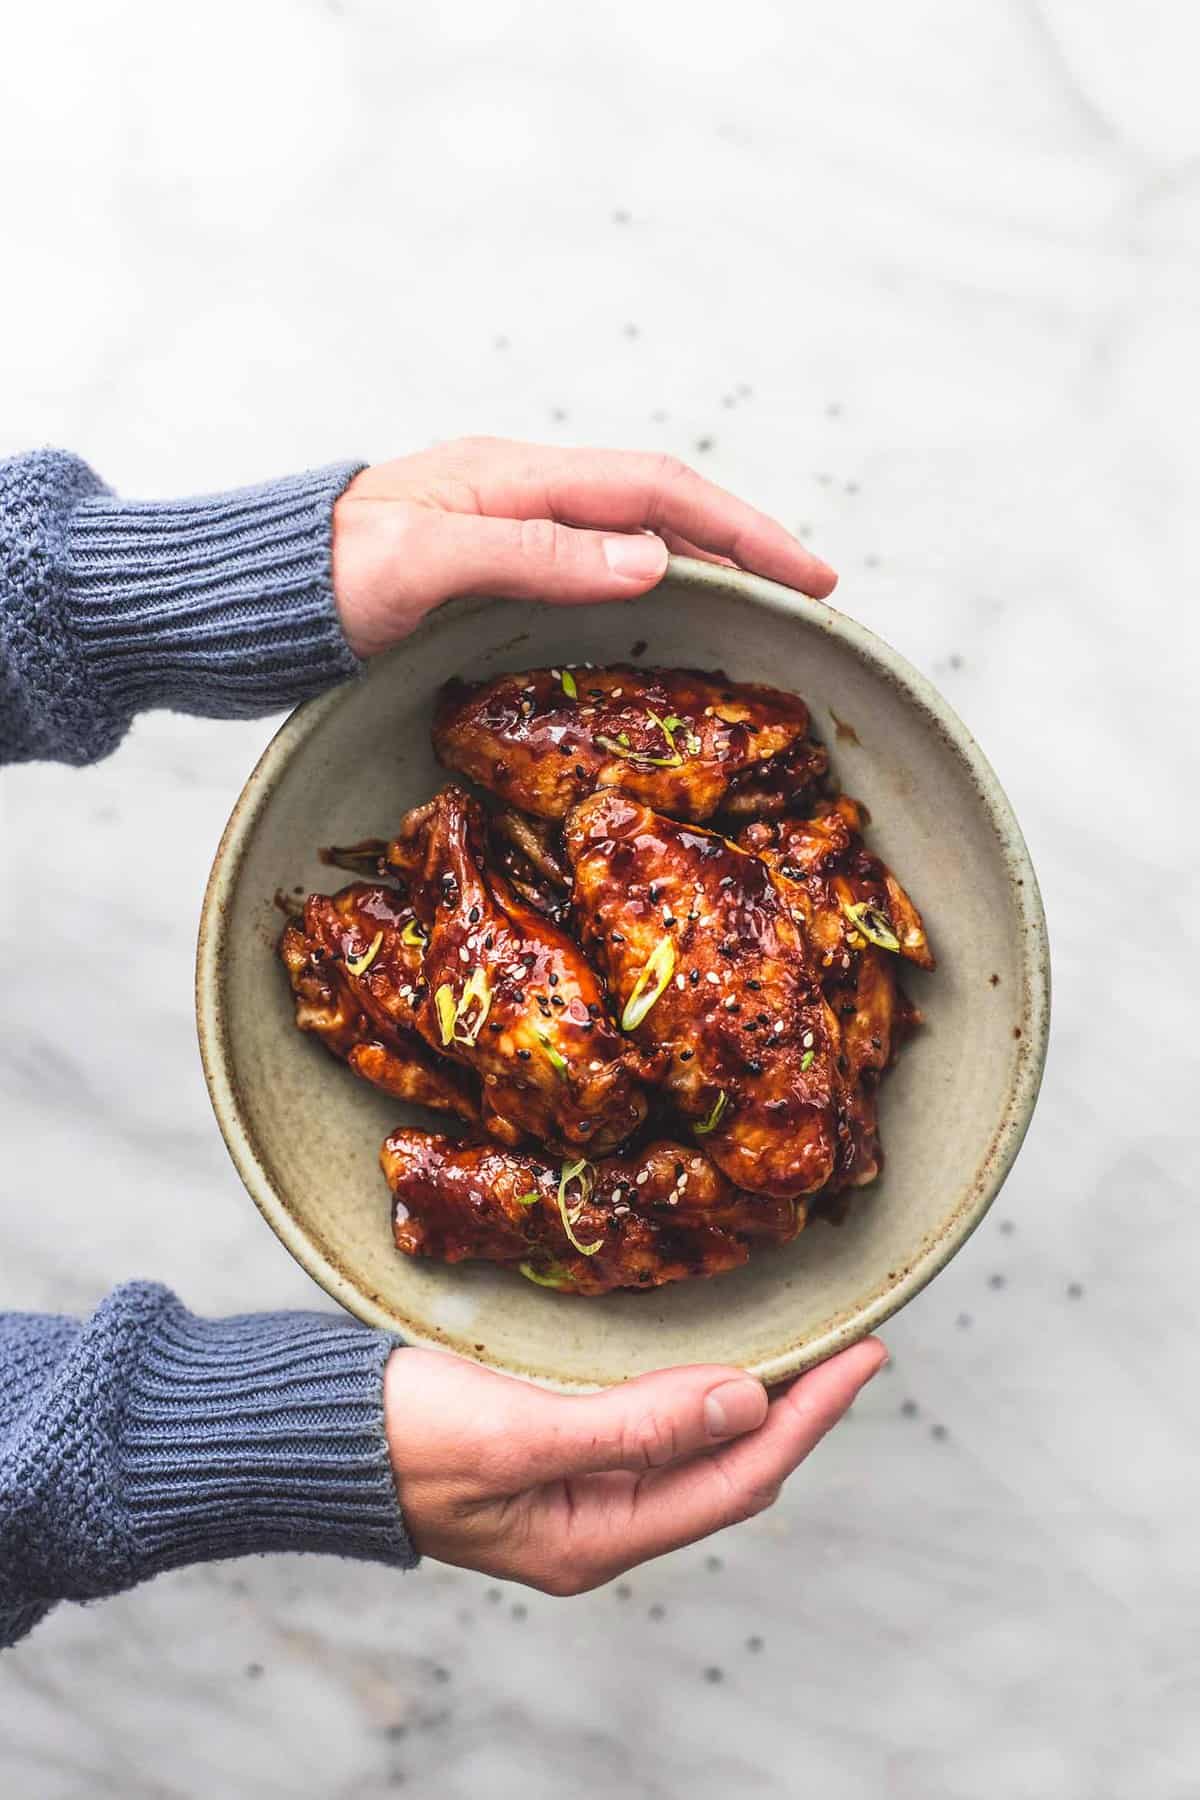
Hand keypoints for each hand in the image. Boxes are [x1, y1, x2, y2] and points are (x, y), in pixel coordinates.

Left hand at [332, 436, 836, 657]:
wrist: (247, 593)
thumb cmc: (321, 578)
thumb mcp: (425, 565)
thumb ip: (534, 556)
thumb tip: (653, 560)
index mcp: (516, 477)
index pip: (659, 491)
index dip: (743, 530)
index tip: (812, 574)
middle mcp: (522, 492)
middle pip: (660, 507)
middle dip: (743, 543)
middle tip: (811, 595)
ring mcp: (507, 527)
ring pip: (632, 534)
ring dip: (705, 562)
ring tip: (763, 605)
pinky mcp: (490, 565)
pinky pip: (595, 563)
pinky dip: (652, 582)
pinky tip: (669, 611)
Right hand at [383, 1338, 884, 1594]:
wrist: (313, 1436)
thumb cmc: (404, 1439)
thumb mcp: (521, 1433)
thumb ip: (635, 1424)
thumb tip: (747, 1402)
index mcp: (597, 1538)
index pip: (738, 1478)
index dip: (808, 1419)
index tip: (863, 1358)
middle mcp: (598, 1523)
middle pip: (727, 1471)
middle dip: (796, 1413)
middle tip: (853, 1347)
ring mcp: (576, 1490)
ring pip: (694, 1451)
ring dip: (752, 1404)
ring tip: (806, 1354)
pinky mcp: (554, 1451)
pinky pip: (652, 1430)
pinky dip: (696, 1395)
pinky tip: (713, 1364)